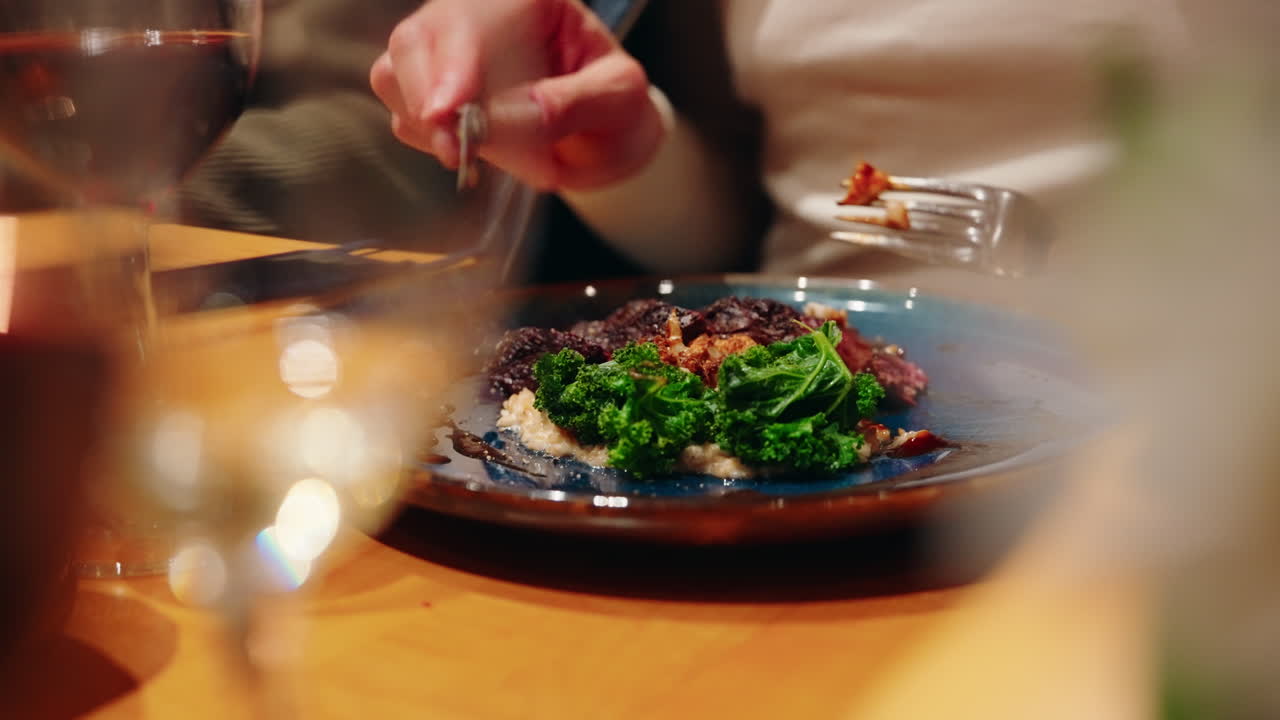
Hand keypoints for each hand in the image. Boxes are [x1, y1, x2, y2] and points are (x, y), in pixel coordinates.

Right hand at [370, 0, 665, 190]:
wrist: (606, 130)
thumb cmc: (615, 102)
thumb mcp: (618, 97)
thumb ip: (569, 104)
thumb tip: (509, 119)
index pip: (470, 16)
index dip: (452, 63)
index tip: (448, 111)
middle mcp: (471, 14)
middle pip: (413, 42)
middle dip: (429, 100)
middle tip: (458, 153)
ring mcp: (441, 53)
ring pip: (394, 80)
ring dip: (439, 129)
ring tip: (511, 155)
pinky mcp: (426, 96)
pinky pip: (409, 121)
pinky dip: (443, 146)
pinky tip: (492, 153)